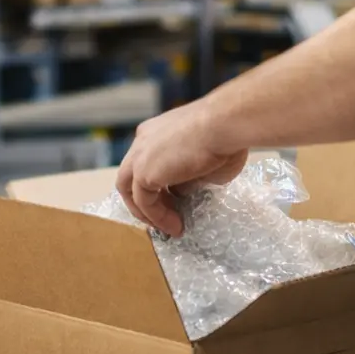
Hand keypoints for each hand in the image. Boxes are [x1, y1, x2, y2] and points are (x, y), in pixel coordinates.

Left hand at [116, 103, 247, 236]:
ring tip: (170, 227)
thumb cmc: (223, 138)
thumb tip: (181, 192)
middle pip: (130, 177)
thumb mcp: (202, 162)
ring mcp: (139, 155)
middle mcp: (142, 140)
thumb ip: (187, 178)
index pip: (146, 163)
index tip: (173, 202)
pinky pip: (144, 203)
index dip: (157, 185)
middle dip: (145, 201)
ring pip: (130, 191)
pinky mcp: (142, 173)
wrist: (224, 125)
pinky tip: (174, 226)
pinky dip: (157, 217)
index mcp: (155, 132)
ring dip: (148, 213)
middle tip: (165, 217)